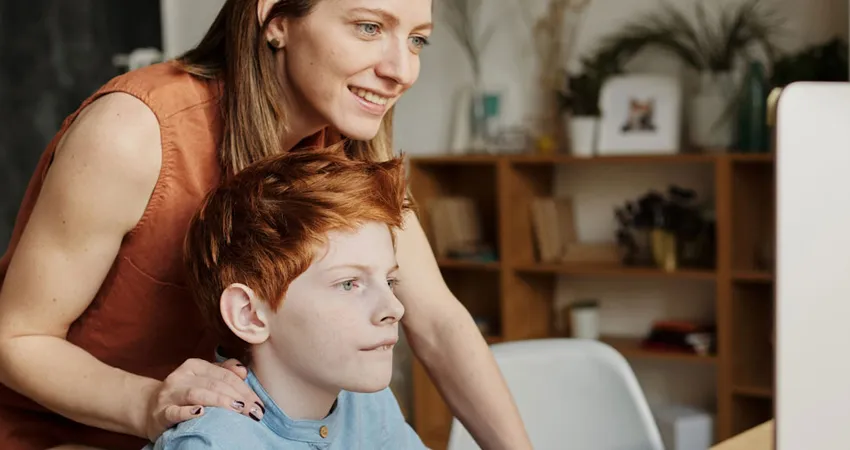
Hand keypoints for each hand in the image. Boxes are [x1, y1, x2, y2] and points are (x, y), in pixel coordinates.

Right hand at [142, 358, 265, 440]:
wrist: (149, 409)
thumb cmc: (184, 395)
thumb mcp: (203, 380)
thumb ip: (224, 373)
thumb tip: (243, 370)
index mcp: (194, 366)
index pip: (225, 375)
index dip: (245, 389)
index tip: (259, 405)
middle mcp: (181, 377)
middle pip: (214, 384)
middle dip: (238, 397)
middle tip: (254, 412)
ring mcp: (169, 394)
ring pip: (197, 394)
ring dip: (220, 401)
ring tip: (237, 409)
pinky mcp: (161, 413)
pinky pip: (174, 412)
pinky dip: (188, 412)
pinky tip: (201, 413)